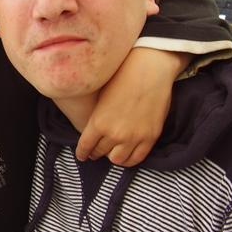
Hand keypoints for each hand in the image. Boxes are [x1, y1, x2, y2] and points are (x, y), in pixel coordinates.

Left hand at [75, 48, 189, 165]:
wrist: (149, 71)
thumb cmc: (121, 77)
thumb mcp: (100, 97)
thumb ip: (96, 118)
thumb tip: (91, 130)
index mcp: (98, 122)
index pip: (86, 146)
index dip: (82, 153)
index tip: (82, 155)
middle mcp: (115, 133)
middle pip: (100, 152)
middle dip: (96, 153)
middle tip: (95, 152)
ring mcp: (134, 137)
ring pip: (118, 160)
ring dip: (112, 157)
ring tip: (111, 152)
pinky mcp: (150, 137)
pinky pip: (137, 158)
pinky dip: (129, 160)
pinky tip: (125, 155)